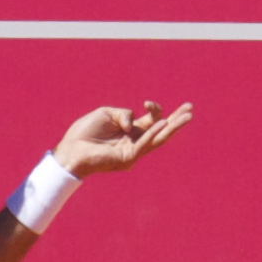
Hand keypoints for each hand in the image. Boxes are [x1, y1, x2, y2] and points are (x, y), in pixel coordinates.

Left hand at [54, 101, 193, 177]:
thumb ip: (124, 113)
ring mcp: (132, 152)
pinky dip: (153, 133)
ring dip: (173, 127)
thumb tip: (133, 120)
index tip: (148, 102)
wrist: (70, 149)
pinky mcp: (127, 159)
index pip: (151, 121)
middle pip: (160, 131)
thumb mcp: (107, 114)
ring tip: (187, 116)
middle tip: (190, 109)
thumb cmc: (85, 132)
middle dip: (176, 120)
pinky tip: (163, 124)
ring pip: (157, 139)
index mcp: (130, 131)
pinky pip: (143, 144)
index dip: (155, 110)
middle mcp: (134, 142)